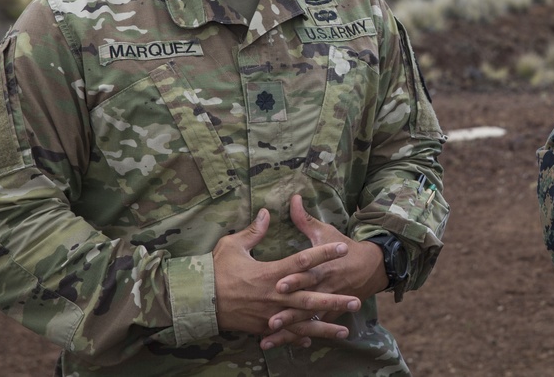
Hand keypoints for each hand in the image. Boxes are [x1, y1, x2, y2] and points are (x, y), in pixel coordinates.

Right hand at [211, 208, 360, 348]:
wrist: (197, 302)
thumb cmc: (214, 272)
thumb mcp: (232, 246)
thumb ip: (253, 231)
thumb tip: (266, 212)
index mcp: (270, 273)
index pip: (303, 262)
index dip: (323, 254)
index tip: (341, 249)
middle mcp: (275, 295)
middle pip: (311, 298)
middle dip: (335, 301)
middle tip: (356, 301)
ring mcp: (270, 314)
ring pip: (302, 322)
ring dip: (325, 326)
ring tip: (345, 330)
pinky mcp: (262, 327)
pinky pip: (285, 334)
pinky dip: (299, 337)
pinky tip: (312, 341)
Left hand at [261, 195, 387, 347]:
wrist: (373, 267)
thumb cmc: (344, 247)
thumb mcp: (327, 232)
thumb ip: (306, 220)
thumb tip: (293, 199)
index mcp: (324, 266)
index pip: (308, 272)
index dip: (295, 279)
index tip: (279, 284)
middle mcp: (326, 286)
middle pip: (306, 300)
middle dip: (289, 311)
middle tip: (271, 318)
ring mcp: (329, 302)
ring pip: (308, 318)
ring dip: (290, 327)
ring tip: (271, 335)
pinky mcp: (331, 313)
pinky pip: (315, 327)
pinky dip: (301, 336)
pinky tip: (285, 344)